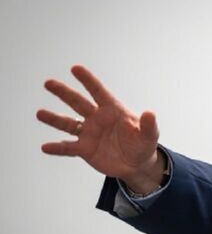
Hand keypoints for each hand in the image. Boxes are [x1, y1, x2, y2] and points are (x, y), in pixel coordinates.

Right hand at [37, 65, 164, 192]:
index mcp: (113, 111)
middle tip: (48, 83)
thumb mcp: (149, 136)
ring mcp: (89, 134)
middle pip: (78, 103)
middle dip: (64, 92)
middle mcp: (97, 119)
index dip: (88, 81)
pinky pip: (68, 147)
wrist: (136, 165)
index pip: (99, 92)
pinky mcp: (85, 150)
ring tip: (40, 113)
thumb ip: (148, 125)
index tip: (75, 68)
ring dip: (54, 119)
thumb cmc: (143, 145)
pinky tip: (46, 147)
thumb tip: (149, 113)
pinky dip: (57, 148)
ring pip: (68, 124)